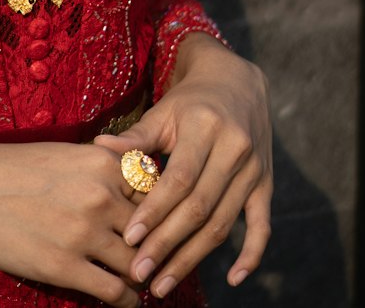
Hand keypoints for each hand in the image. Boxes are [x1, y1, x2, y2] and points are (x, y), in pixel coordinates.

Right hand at [0, 136, 144, 304]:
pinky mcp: (64, 267)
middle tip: (157, 262)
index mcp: (102, 163)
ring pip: (136, 265)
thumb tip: (130, 190)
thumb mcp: (64, 155)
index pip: (155, 192)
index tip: (158, 226)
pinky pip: (113, 291)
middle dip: (155, 249)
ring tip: (141, 284)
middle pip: (151, 231)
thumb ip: (100, 171)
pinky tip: (125, 301)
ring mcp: (83, 233)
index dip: (160, 212)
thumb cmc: (12, 167)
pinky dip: (126, 300)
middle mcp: (100, 196)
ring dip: (141, 278)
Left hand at [94, 36, 271, 298]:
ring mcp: (254, 168)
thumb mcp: (163, 112)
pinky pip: (262, 226)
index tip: (129, 239)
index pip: (178, 179)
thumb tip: (98, 147)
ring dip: (193, 258)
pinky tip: (233, 280)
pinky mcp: (266, 183)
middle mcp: (234, 147)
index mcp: (204, 126)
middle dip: (167, 244)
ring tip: (164, 283)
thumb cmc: (188, 102)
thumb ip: (135, 137)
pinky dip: (251, 255)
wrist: (235, 82)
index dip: (154, 211)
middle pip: (199, 207)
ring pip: (223, 222)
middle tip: (140, 273)